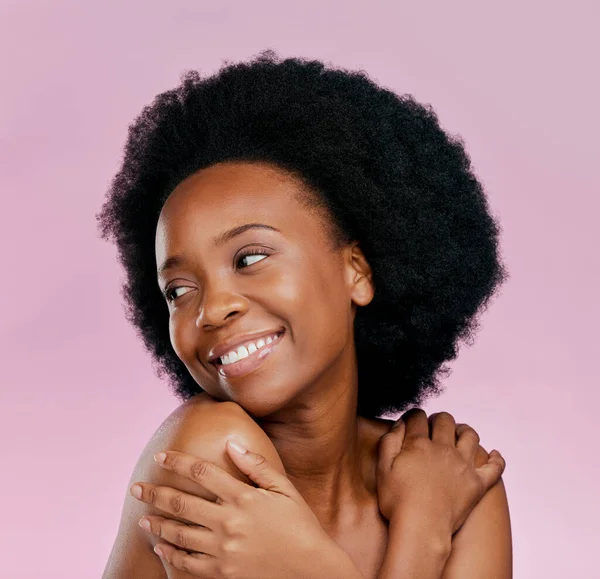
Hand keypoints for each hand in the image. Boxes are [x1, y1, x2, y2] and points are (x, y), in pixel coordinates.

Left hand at [130, 439, 348, 578]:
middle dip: (155, 492)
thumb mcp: (284, 489)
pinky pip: (188, 564)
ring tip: (143, 517)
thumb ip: (256, 465)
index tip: (161, 457)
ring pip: (179, 534)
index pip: (202, 472)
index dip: (178, 462)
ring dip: (157, 523)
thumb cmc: (300, 525)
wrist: (312, 571)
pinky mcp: (223, 574)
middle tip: (136, 488)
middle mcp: (229, 522)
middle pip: (182, 502)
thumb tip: (231, 443)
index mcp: (244, 497)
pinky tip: (160, 547)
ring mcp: (224, 550)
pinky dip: (170, 555)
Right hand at [376, 409, 505, 534]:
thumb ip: (389, 442)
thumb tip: (400, 424)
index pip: (417, 417)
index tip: (411, 421)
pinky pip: (495, 468)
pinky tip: (494, 455)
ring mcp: (463, 465)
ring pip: (470, 435)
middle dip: (437, 419)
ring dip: (464, 430)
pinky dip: (497, 460)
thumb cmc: (398, 502)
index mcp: (419, 444)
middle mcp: (443, 449)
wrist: (421, 529)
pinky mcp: (477, 484)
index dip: (413, 415)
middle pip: (445, 420)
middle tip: (432, 426)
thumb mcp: (383, 469)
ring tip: (458, 434)